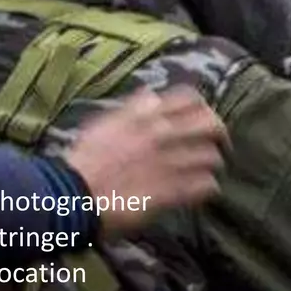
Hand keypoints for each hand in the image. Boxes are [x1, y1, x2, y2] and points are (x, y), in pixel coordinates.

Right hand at [64, 88, 228, 235]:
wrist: (72, 196)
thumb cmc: (84, 161)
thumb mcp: (104, 124)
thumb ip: (132, 109)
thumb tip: (151, 94)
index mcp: (145, 117)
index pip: (189, 98)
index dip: (202, 107)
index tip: (201, 118)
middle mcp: (162, 136)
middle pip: (211, 124)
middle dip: (219, 134)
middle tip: (217, 145)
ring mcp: (170, 164)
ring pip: (213, 157)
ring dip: (211, 165)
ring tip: (205, 171)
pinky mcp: (173, 191)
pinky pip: (206, 186)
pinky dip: (207, 188)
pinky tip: (199, 192)